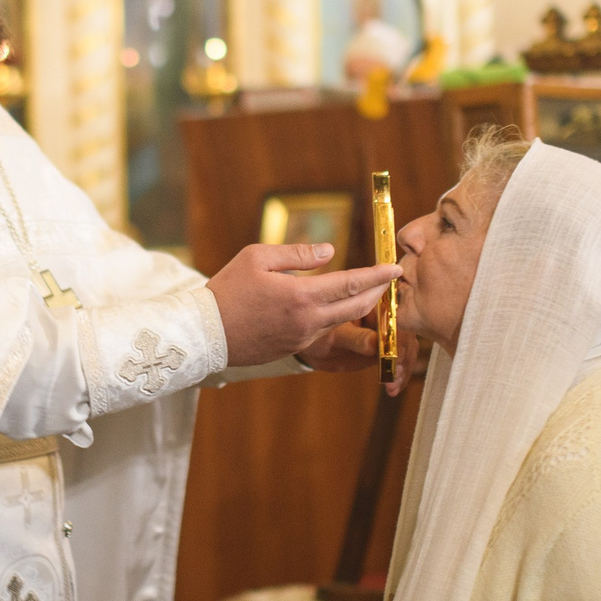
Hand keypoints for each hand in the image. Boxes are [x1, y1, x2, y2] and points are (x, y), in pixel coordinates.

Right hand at [207, 244, 398, 367]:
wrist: (204, 334)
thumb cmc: (227, 289)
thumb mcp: (258, 258)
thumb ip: (297, 254)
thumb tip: (330, 252)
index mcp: (301, 296)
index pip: (350, 284)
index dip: (377, 275)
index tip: (396, 267)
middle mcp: (308, 321)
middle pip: (355, 307)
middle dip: (378, 293)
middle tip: (390, 279)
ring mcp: (302, 339)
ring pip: (342, 321)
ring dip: (359, 306)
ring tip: (369, 291)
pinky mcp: (294, 348)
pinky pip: (323, 331)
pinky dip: (337, 317)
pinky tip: (337, 306)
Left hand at [298, 321, 428, 393]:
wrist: (315, 349)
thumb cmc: (320, 335)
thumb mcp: (335, 337)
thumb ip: (355, 338)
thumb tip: (375, 344)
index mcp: (371, 304)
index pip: (393, 317)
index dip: (398, 336)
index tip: (396, 356)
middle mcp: (383, 317)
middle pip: (405, 333)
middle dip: (403, 356)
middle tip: (394, 374)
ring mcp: (387, 334)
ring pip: (406, 348)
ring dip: (403, 368)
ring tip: (392, 385)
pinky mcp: (387, 349)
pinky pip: (399, 360)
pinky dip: (399, 375)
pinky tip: (393, 388)